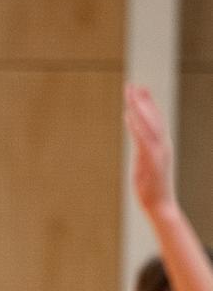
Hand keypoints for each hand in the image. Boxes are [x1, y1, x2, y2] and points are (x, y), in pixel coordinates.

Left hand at [124, 84, 175, 215]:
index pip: (155, 120)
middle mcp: (162, 145)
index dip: (148, 104)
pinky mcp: (151, 159)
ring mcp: (158, 151)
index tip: (140, 90)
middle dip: (142, 100)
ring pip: (148, 123)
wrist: (160, 206)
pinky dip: (135, 125)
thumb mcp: (146, 166)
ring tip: (129, 93)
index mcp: (161, 146)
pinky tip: (127, 114)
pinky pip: (142, 138)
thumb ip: (142, 153)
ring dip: (138, 107)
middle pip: (152, 116)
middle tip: (133, 84)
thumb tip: (138, 145)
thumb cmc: (152, 189)